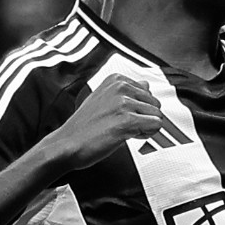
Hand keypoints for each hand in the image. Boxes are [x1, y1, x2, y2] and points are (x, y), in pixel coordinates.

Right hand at [35, 69, 177, 181]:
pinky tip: (129, 136)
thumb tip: (146, 84)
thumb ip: (127, 92)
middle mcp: (120, 87)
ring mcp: (123, 103)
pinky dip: (146, 134)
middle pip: (155, 103)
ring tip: (124, 131)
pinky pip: (155, 125)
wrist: (67, 144)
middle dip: (144, 117)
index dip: (138, 108)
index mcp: (115, 80)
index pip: (148, 92)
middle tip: (124, 126)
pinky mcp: (126, 120)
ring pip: (157, 115)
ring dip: (145, 127)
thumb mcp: (104, 100)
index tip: (123, 116)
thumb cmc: (84, 127)